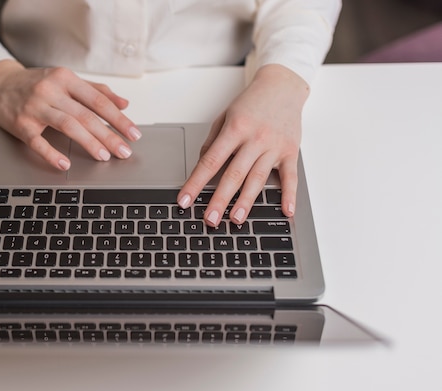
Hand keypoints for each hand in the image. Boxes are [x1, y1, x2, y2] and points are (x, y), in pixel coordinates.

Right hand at [0, 60, 141, 169]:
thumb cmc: (36, 83)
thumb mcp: (66, 80)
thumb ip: (95, 91)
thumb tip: (124, 103)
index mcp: (65, 79)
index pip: (98, 101)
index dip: (118, 119)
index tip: (133, 133)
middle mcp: (51, 91)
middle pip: (86, 116)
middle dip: (109, 135)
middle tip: (124, 151)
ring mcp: (35, 107)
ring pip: (67, 125)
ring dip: (89, 142)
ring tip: (104, 156)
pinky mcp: (21, 124)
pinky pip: (38, 142)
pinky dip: (52, 154)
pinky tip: (65, 164)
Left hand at [177, 64, 308, 224]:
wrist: (283, 86)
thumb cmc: (251, 103)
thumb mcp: (225, 117)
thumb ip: (212, 143)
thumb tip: (201, 167)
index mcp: (234, 129)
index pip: (210, 162)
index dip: (195, 183)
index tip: (184, 200)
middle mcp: (254, 138)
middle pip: (234, 174)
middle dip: (220, 200)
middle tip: (210, 220)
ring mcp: (274, 146)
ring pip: (258, 178)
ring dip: (247, 201)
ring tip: (236, 220)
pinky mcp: (291, 151)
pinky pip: (290, 177)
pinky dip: (289, 195)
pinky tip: (286, 211)